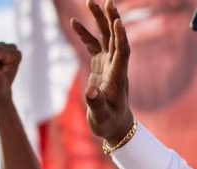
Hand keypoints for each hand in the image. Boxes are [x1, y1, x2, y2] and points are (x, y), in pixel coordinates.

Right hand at [69, 0, 133, 143]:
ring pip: (105, 38)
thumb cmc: (108, 123)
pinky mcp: (101, 67)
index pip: (123, 52)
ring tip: (90, 2)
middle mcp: (116, 68)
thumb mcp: (101, 117)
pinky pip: (94, 46)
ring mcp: (109, 66)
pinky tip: (74, 23)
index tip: (118, 22)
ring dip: (100, 21)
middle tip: (107, 1)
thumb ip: (96, 104)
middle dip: (111, 20)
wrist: (114, 127)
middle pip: (116, 39)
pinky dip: (85, 34)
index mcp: (118, 77)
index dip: (121, 37)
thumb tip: (91, 92)